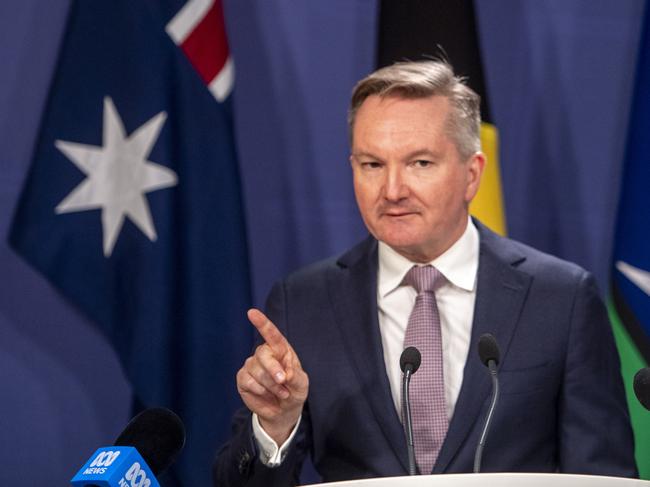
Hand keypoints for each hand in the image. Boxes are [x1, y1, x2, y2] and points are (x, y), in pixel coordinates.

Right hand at [236, 308, 308, 444]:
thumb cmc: (294, 391)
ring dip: (271, 385)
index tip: (252, 312)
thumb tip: (284, 374)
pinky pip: (248, 381)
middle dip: (273, 369)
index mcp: (281, 349)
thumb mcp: (301, 384)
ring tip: (281, 392)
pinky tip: (265, 394)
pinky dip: (260, 390)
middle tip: (283, 381)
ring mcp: (252, 365)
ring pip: (257, 371)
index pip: (271, 334)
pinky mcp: (243, 378)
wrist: (283, 410)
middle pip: (263, 354)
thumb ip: (295, 377)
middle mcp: (265, 354)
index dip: (262, 323)